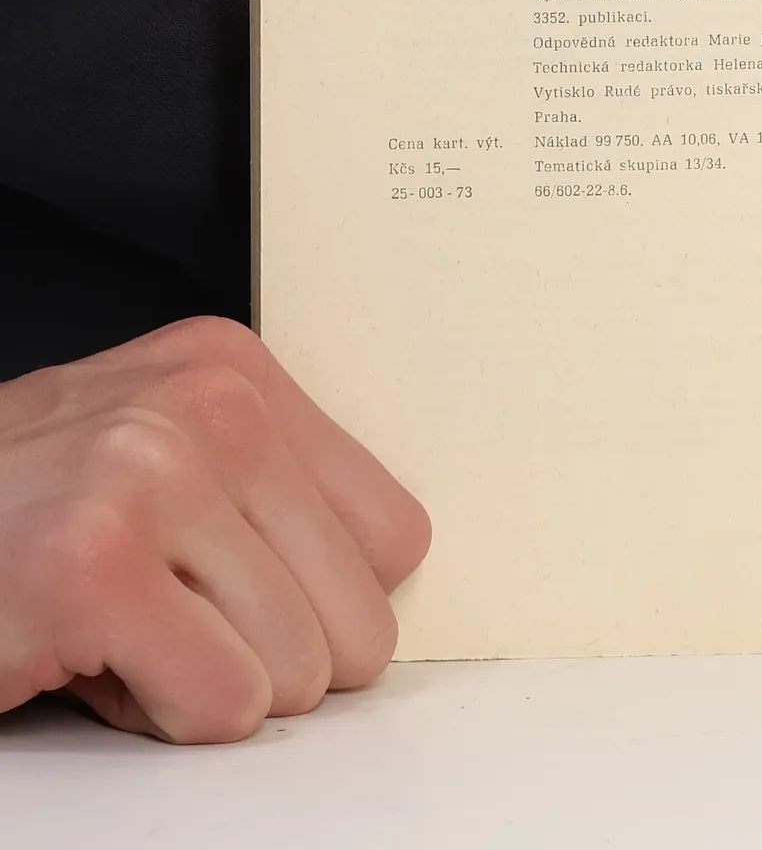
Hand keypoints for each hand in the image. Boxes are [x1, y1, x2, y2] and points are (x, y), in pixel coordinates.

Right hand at [0, 316, 429, 741]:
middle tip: (168, 627)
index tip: (238, 596)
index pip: (395, 534)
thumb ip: (272, 500)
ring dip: (205, 689)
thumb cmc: (17, 517)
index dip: (322, 602)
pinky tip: (84, 664)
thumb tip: (380, 602)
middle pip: (360, 614)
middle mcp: (205, 402)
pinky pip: (221, 705)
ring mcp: (146, 474)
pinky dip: (156, 720)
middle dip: (270, 661)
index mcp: (234, 371)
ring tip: (117, 635)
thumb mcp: (159, 463)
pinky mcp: (90, 565)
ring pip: (298, 670)